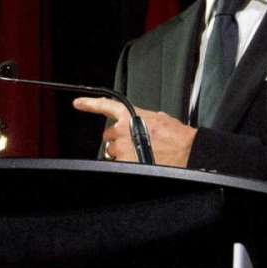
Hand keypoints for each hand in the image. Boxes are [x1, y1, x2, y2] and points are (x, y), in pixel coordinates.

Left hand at [72, 97, 196, 167]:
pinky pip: (117, 163)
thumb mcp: (160, 118)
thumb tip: (140, 121)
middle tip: (133, 145)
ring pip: (112, 151)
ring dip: (122, 153)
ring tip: (140, 154)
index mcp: (132, 115)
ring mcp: (122, 147)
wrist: (188, 151)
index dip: (90, 104)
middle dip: (118, 140)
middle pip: (109, 135)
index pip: (106, 106)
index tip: (78, 103)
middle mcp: (123, 129)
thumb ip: (143, 117)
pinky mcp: (125, 162)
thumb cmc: (178, 137)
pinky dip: (126, 164)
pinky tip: (140, 162)